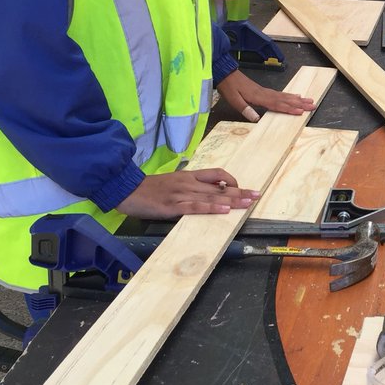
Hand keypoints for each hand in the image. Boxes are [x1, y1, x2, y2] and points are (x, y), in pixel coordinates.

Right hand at [116, 167, 258, 218]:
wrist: (127, 189)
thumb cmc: (151, 188)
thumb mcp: (174, 182)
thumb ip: (191, 186)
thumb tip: (210, 192)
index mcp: (189, 176)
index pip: (217, 174)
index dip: (232, 180)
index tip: (242, 187)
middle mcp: (189, 183)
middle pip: (219, 187)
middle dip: (240, 192)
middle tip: (256, 195)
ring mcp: (181, 194)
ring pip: (212, 197)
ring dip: (232, 201)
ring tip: (248, 203)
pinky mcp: (172, 206)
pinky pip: (196, 207)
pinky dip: (211, 209)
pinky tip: (223, 210)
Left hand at [216, 69, 316, 122]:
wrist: (226, 74)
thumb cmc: (230, 88)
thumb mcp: (233, 100)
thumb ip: (245, 109)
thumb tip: (256, 119)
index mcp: (259, 97)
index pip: (277, 105)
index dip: (289, 109)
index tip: (301, 111)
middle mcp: (266, 93)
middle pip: (286, 100)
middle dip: (300, 103)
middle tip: (313, 105)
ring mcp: (266, 91)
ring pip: (285, 96)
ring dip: (298, 99)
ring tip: (309, 100)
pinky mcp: (264, 90)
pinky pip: (280, 93)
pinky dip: (289, 95)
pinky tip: (295, 95)